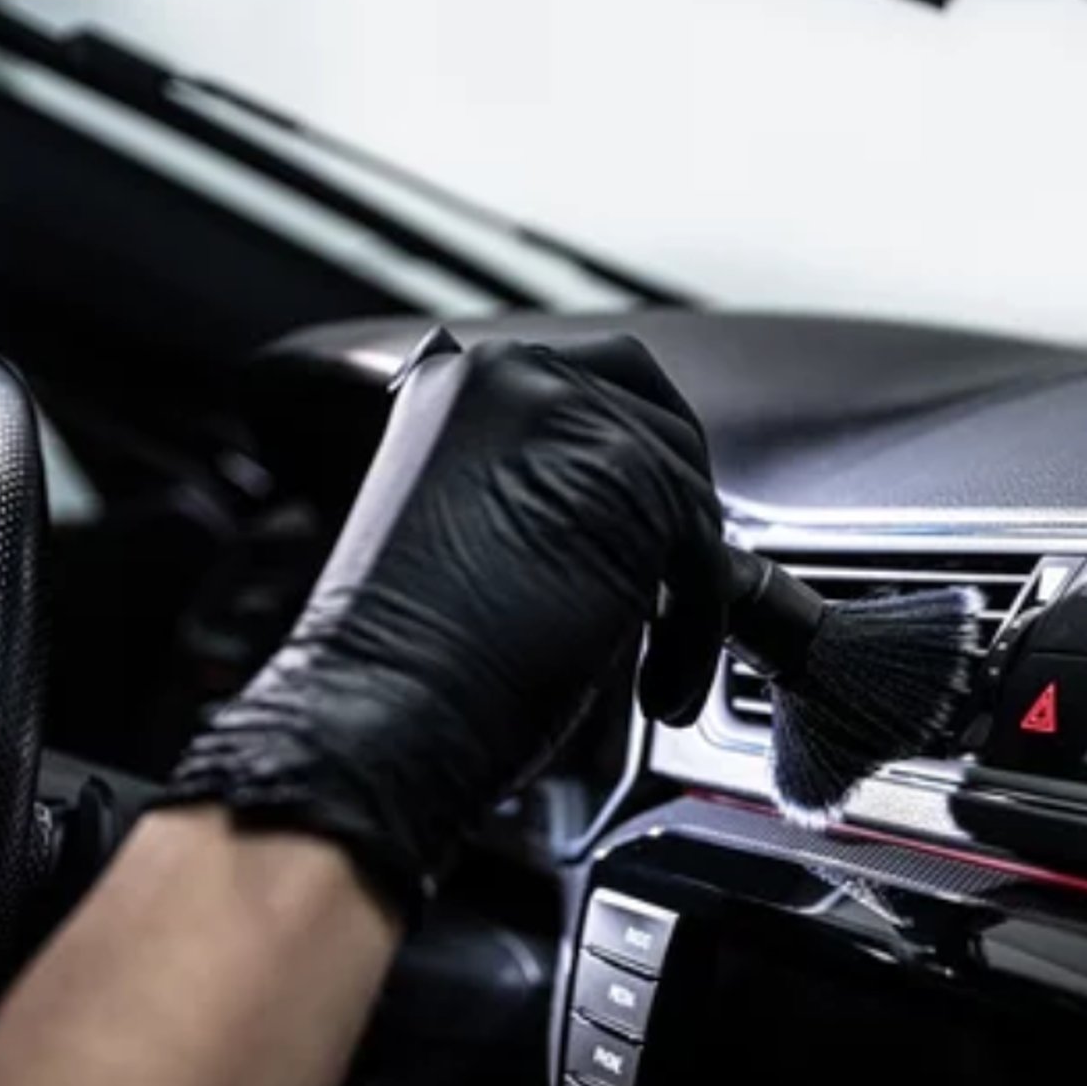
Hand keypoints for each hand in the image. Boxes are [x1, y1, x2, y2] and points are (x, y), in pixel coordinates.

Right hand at [160, 334, 725, 916]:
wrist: (377, 712)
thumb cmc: (404, 659)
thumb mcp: (456, 526)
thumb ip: (526, 483)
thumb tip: (611, 500)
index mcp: (464, 378)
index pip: (595, 380)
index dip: (634, 462)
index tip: (648, 532)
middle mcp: (515, 374)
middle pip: (658, 416)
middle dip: (677, 508)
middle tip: (678, 587)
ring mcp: (574, 417)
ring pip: (689, 496)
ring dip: (689, 590)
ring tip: (656, 662)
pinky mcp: (633, 478)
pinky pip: (710, 556)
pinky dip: (697, 634)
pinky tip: (660, 687)